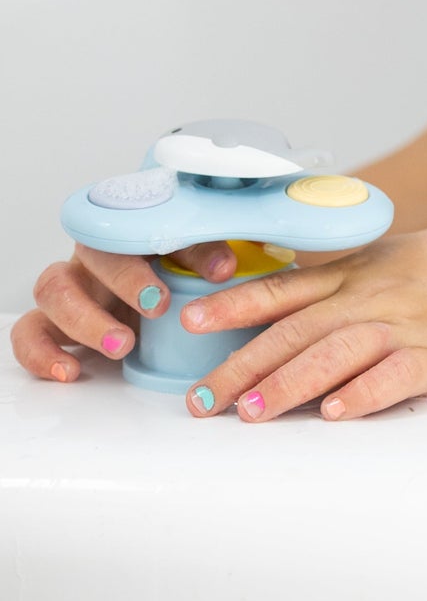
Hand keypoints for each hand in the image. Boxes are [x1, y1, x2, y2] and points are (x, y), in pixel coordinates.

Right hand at [11, 241, 238, 379]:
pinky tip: (69, 370)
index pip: (134, 230)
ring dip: (85, 320)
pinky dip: (41, 352)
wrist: (144, 297)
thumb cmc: (166, 269)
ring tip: (121, 346)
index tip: (186, 285)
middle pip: (91, 256)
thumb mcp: (189, 259)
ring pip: (52, 291)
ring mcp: (68, 289)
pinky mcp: (50, 322)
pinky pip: (27, 332)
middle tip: (158, 308)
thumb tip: (225, 269)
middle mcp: (92, 257)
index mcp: (127, 232)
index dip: (157, 256)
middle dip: (125, 282)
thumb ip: (205, 255)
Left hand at [177, 215, 426, 421]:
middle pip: (297, 330)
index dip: (233, 305)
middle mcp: (374, 297)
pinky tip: (337, 413)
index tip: (188, 322)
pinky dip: (364, 394)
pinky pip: (396, 376)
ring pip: (336, 353)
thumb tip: (278, 308)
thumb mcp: (390, 259)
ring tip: (250, 412)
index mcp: (357, 273)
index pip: (284, 290)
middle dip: (243, 366)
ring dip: (289, 383)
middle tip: (201, 401)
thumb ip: (338, 283)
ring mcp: (406, 325)